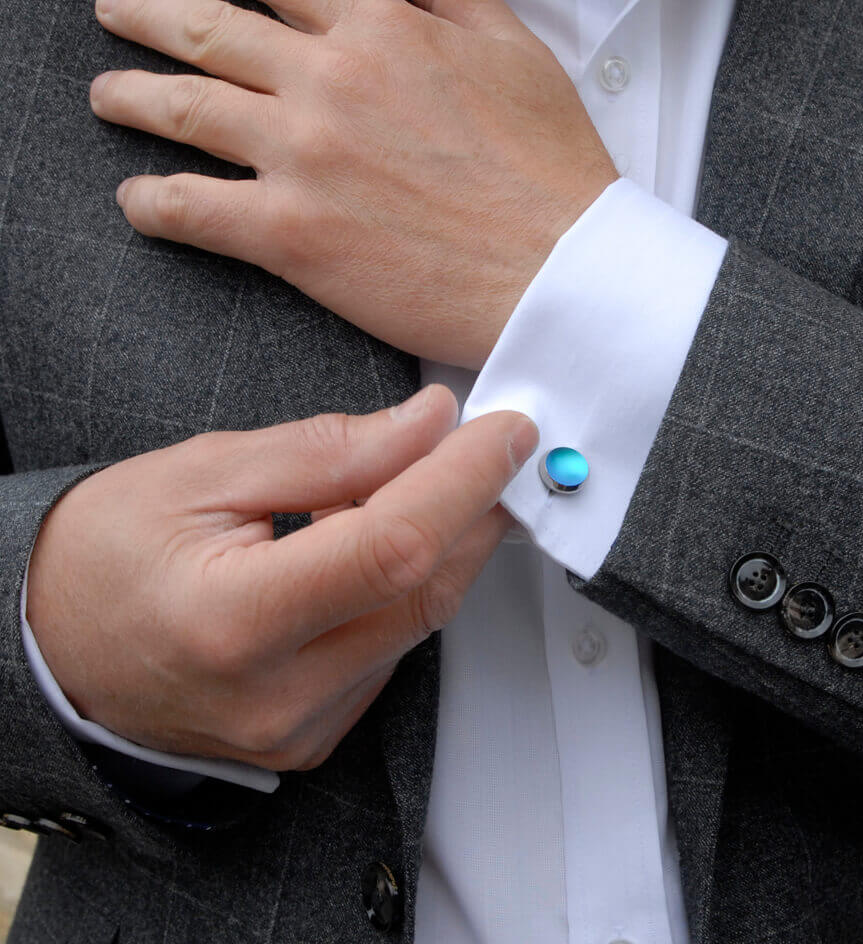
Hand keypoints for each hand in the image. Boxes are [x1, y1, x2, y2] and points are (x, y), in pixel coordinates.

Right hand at [25, 385, 537, 770]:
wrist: (56, 646)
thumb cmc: (109, 552)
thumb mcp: (205, 472)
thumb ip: (328, 450)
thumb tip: (428, 424)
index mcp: (234, 619)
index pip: (391, 546)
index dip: (462, 482)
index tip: (506, 432)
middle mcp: (274, 695)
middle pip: (423, 591)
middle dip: (474, 509)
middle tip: (491, 448)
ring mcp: (297, 729)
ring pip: (419, 624)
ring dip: (446, 546)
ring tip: (438, 485)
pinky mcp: (312, 738)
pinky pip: (393, 654)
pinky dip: (409, 591)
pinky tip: (393, 546)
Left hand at [88, 0, 618, 368]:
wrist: (558, 270)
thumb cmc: (549, 172)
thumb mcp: (516, 52)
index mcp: (382, 30)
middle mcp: (328, 81)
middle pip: (210, 29)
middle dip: (149, 14)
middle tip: (117, 13)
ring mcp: (303, 157)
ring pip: (185, 109)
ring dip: (134, 97)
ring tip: (108, 97)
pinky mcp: (292, 235)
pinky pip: (193, 207)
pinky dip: (154, 201)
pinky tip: (138, 199)